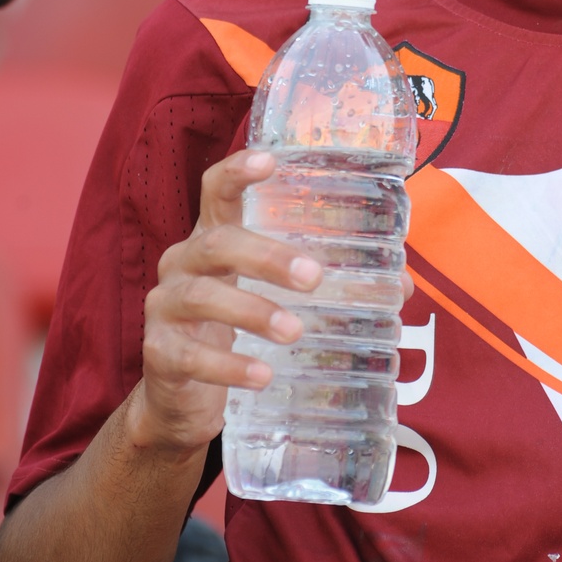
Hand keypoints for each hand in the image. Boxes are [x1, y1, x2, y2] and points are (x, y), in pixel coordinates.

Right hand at [131, 149, 322, 454]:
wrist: (181, 399)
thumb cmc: (235, 331)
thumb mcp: (273, 298)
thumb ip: (328, 285)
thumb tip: (401, 285)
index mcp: (213, 238)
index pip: (215, 191)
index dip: (237, 172)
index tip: (268, 161)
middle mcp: (183, 264)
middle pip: (218, 243)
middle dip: (266, 256)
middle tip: (313, 277)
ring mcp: (165, 308)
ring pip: (202, 296)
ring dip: (252, 310)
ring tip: (293, 330)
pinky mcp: (159, 354)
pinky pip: (190, 355)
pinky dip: (229, 366)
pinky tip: (262, 375)